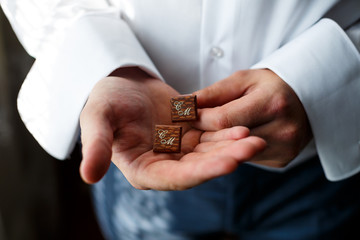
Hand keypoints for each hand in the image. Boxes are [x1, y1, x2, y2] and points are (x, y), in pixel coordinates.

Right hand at [79, 68, 265, 189]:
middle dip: (226, 159)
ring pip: (209, 153)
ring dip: (232, 147)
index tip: (228, 164)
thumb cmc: (106, 100)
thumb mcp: (97, 118)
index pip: (173, 178)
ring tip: (255, 139)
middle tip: (252, 147)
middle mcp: (164, 164)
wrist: (121, 83)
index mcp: (142, 169)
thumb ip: (96, 146)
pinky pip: (211, 136)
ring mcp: (179, 150)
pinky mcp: (189, 135)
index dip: (200, 172)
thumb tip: (88, 176)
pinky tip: (244, 127)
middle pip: (198, 167)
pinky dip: (227, 133)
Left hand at [192, 69, 311, 167]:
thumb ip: (214, 93)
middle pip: (229, 140)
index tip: (188, 115)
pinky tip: (232, 141)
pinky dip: (235, 150)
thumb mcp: (242, 80)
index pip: (223, 119)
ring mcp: (284, 148)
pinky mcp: (282, 160)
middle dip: (206, 134)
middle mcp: (283, 129)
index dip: (200, 118)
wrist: (307, 99)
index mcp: (272, 103)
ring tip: (212, 133)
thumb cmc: (269, 85)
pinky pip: (247, 159)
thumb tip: (184, 106)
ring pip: (236, 153)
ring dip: (219, 145)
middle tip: (193, 128)